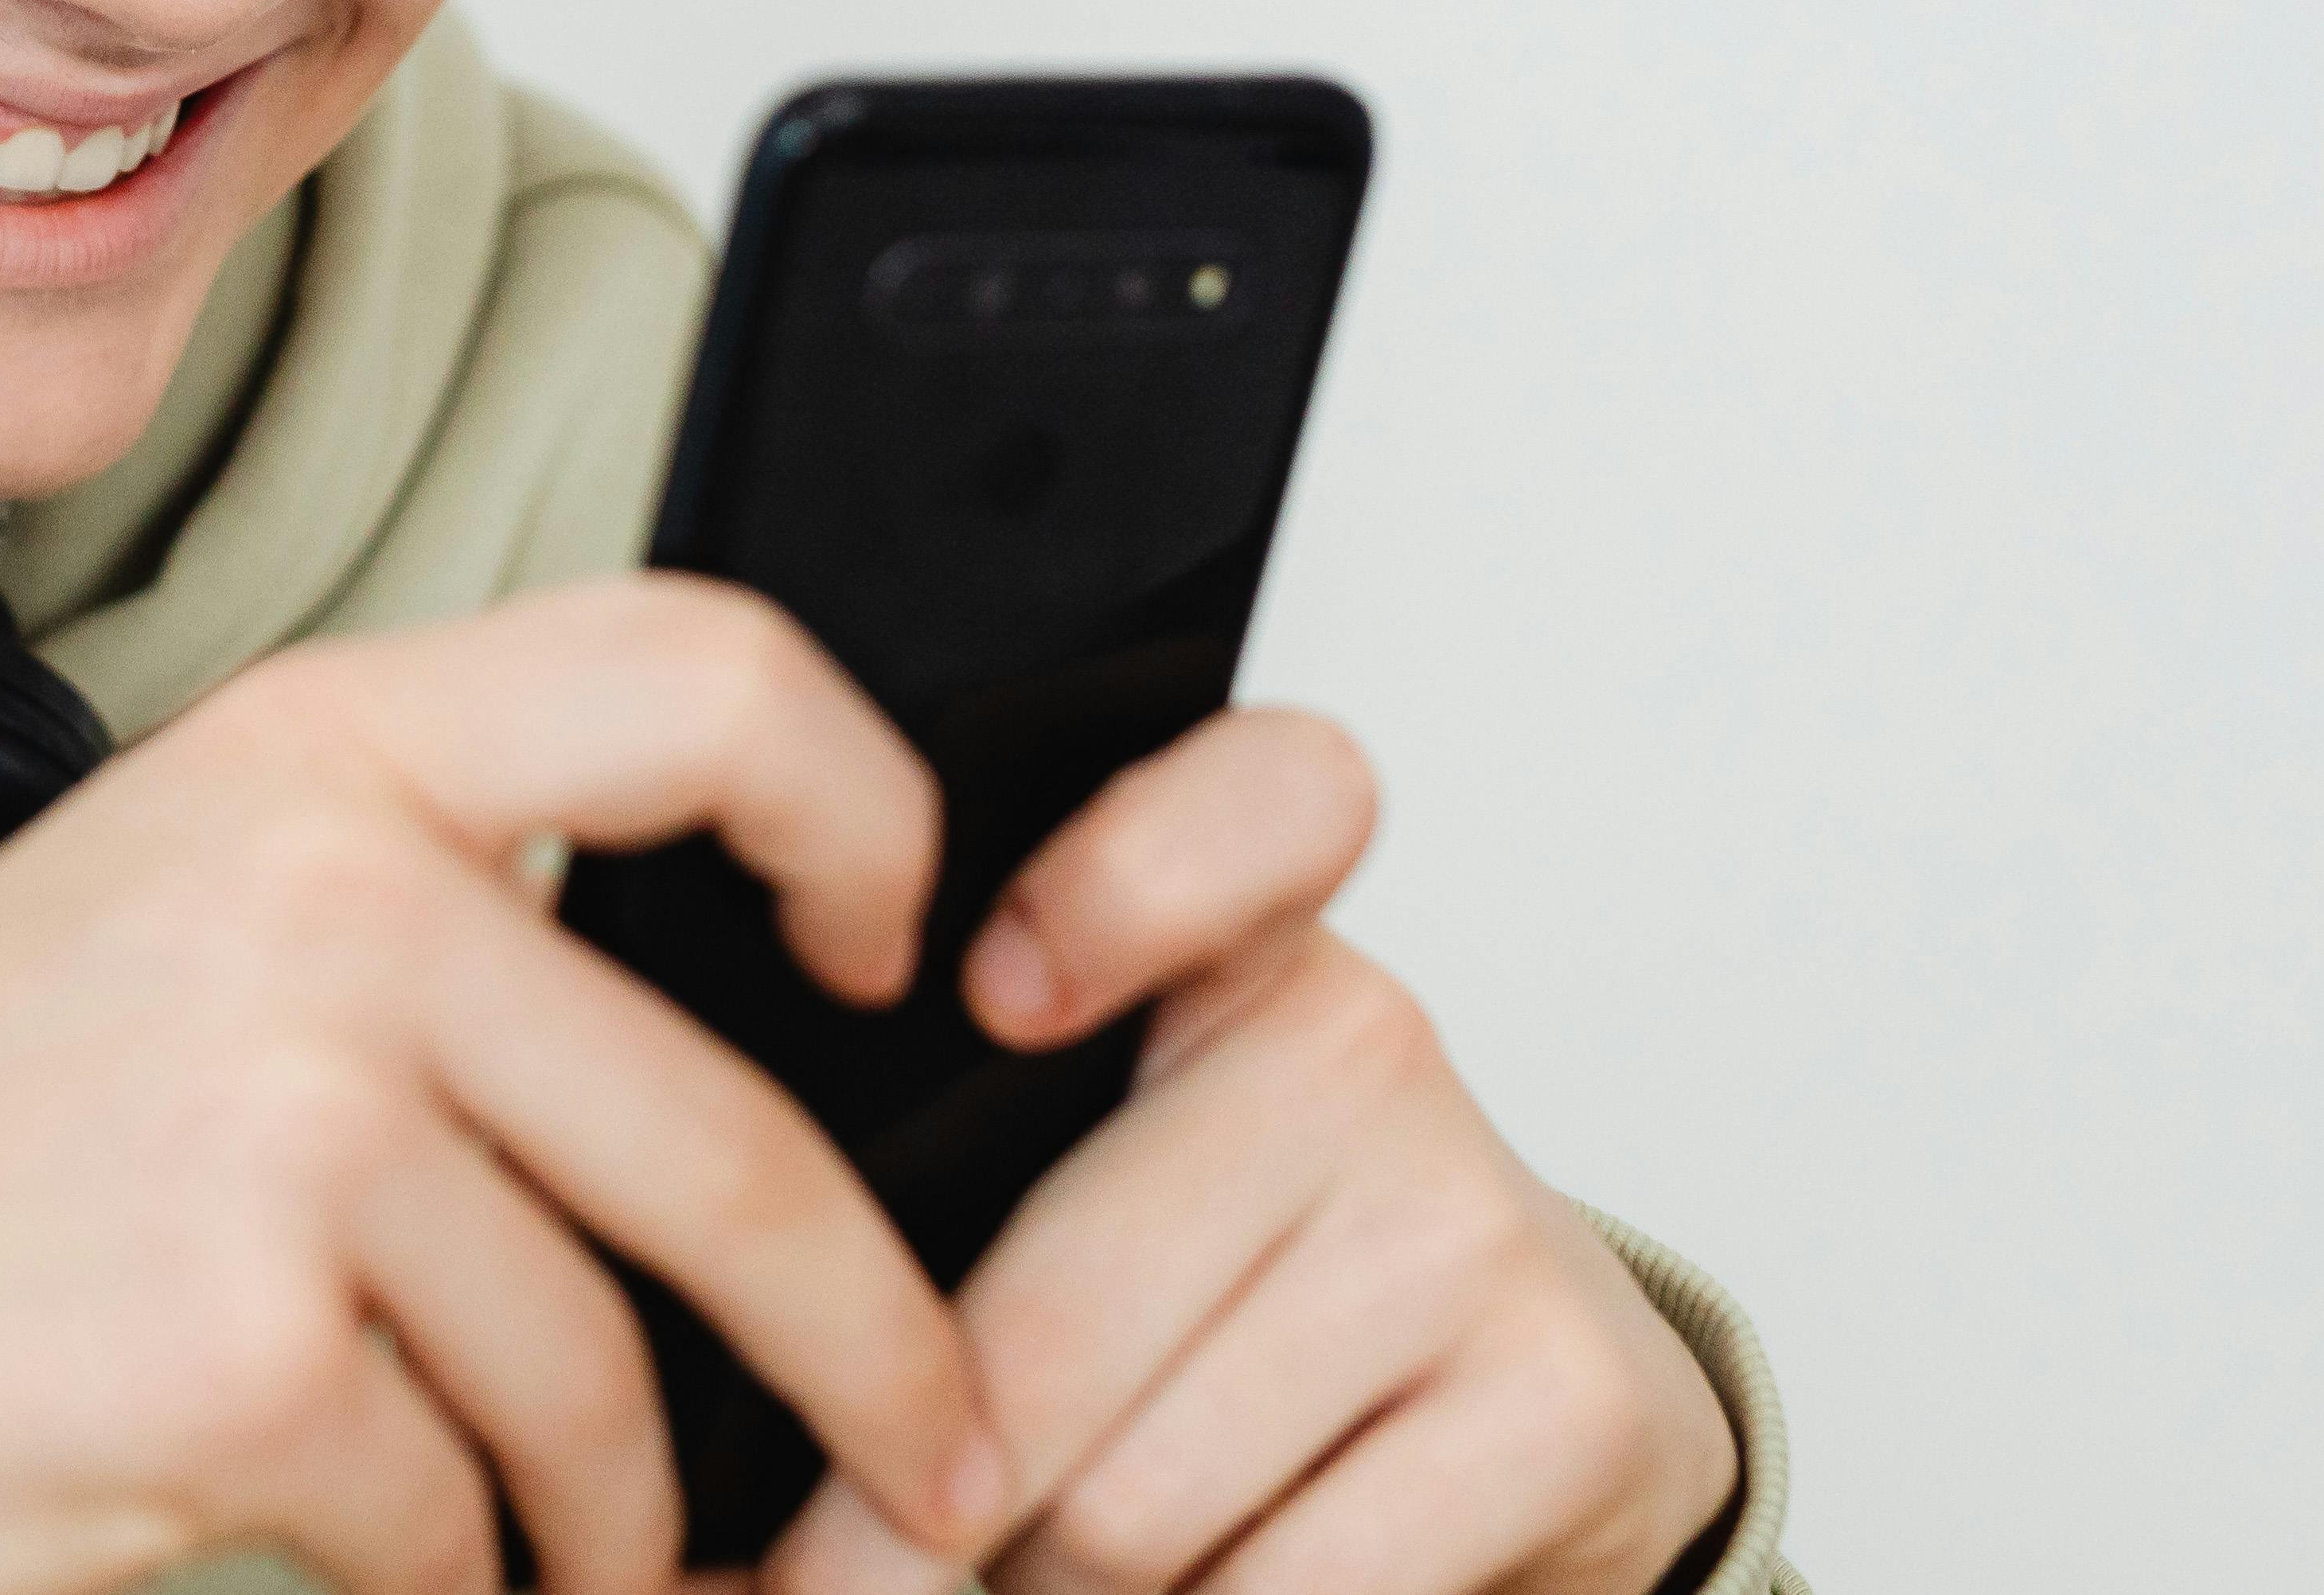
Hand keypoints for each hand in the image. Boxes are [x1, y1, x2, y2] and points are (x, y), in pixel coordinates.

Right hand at [0, 573, 1004, 1594]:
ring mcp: (288, 1112)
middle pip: (729, 1135)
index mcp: (315, 750)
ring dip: (619, 1517)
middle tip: (940, 1456)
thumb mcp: (163, 914)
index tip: (899, 959)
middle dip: (873, 1348)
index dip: (869, 808)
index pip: (703, 672)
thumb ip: (415, 907)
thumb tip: (729, 1037)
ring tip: (580, 1567)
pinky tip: (397, 1579)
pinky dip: (464, 1589)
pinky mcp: (248, 1344)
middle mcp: (322, 894)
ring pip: (606, 1373)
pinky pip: (470, 1518)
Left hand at [748, 713, 1740, 1594]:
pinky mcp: (1559, 1408)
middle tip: (905, 1532)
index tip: (1000, 994)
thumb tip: (764, 1417)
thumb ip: (928, 1215)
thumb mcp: (1095, 1185)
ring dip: (1048, 1592)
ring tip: (1062, 1561)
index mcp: (1221, 947)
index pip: (1239, 807)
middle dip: (929, 1495)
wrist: (1543, 1419)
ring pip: (1122, 1503)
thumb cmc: (1252, 1291)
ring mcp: (1465, 1226)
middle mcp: (1359, 1047)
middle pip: (1035, 1332)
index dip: (1121, 882)